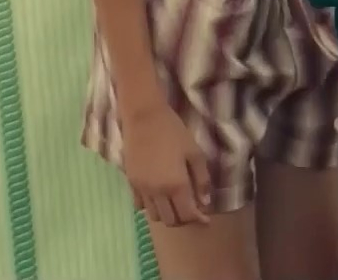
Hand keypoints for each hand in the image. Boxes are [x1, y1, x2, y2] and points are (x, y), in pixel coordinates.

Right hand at [122, 107, 211, 226]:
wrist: (144, 118)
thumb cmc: (174, 132)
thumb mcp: (195, 153)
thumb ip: (202, 179)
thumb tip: (205, 202)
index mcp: (176, 185)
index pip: (188, 214)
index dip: (198, 220)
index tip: (206, 219)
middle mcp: (158, 193)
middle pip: (170, 220)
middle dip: (184, 219)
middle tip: (192, 210)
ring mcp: (142, 189)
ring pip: (154, 216)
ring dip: (167, 216)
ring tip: (176, 205)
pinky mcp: (131, 183)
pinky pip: (140, 206)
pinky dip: (151, 208)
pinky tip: (159, 198)